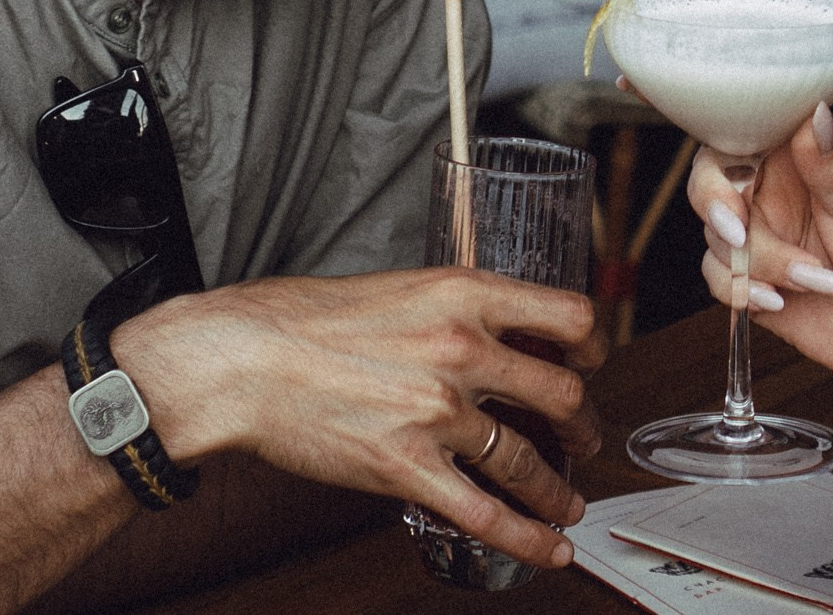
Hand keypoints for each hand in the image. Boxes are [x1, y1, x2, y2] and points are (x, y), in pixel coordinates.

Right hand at [116, 268, 604, 569]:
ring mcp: (437, 412)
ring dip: (560, 486)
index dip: (593, 344)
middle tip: (585, 436)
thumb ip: (452, 309)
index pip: (567, 314)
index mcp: (462, 294)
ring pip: (529, 458)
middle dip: (584, 422)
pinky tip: (551, 545)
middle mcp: (462, 349)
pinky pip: (486, 512)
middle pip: (562, 391)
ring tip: (569, 499)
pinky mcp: (407, 467)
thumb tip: (492, 331)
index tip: (593, 360)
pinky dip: (529, 535)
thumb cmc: (301, 319)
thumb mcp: (397, 287)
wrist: (239, 359)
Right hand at [687, 103, 832, 384]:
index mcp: (804, 152)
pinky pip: (718, 277)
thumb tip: (814, 110)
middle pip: (712, 180)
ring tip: (813, 277)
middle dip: (718, 208)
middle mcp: (776, 187)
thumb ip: (832, 163)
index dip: (728, 153)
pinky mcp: (754, 276)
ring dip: (759, 262)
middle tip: (741, 232)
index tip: (739, 183)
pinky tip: (780, 299)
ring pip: (716, 235)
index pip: (744, 130)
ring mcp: (763, 232)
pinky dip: (743, 290)